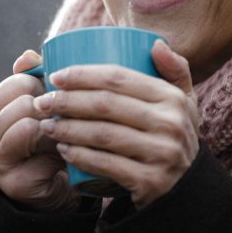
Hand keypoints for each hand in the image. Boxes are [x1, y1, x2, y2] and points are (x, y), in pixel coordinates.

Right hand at [0, 50, 80, 211]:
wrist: (54, 191)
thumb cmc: (47, 145)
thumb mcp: (39, 109)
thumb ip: (32, 79)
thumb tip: (26, 57)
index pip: (16, 83)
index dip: (44, 87)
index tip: (57, 101)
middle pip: (22, 102)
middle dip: (51, 108)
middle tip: (65, 121)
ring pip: (27, 123)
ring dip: (55, 128)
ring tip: (65, 136)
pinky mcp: (8, 181)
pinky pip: (35, 147)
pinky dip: (57, 146)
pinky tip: (64, 153)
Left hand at [34, 39, 198, 208]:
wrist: (188, 189)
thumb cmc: (172, 135)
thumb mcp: (183, 102)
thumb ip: (174, 69)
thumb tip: (155, 43)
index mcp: (172, 97)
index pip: (119, 78)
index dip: (82, 74)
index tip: (55, 76)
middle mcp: (170, 123)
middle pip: (106, 104)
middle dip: (67, 101)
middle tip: (43, 102)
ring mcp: (161, 153)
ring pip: (103, 134)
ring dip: (68, 128)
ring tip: (47, 125)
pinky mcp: (150, 181)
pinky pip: (107, 165)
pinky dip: (80, 157)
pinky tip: (62, 150)